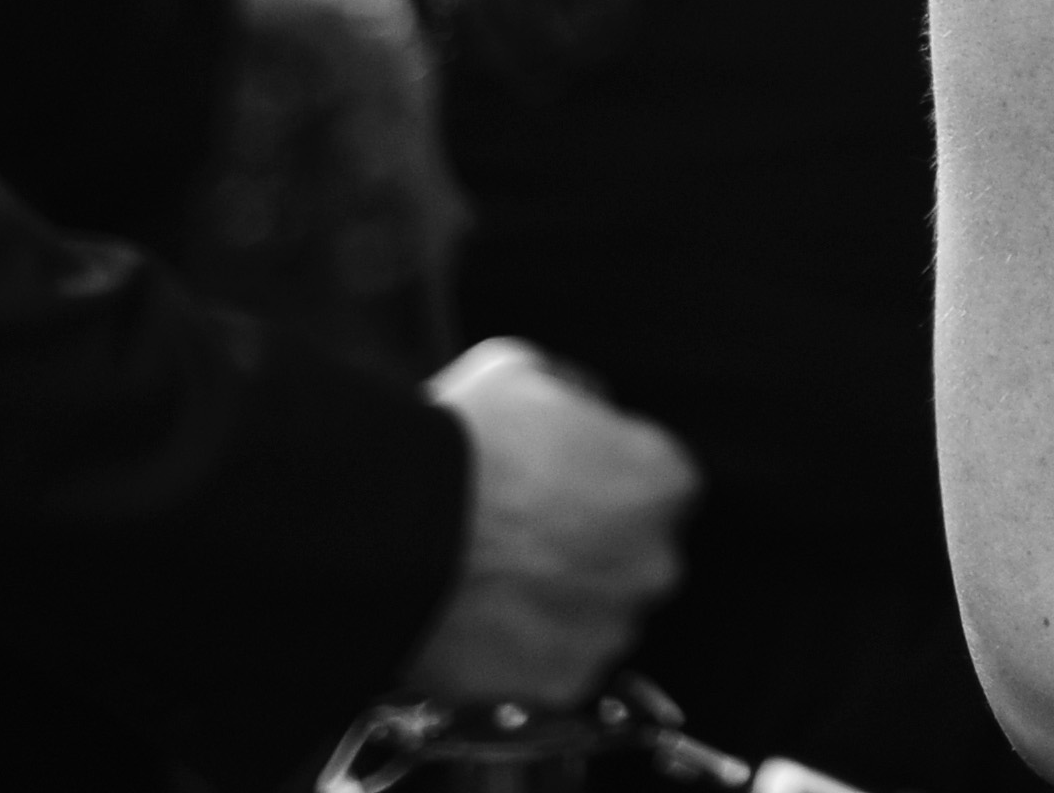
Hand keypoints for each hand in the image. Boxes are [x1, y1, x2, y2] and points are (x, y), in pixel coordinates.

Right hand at [407, 339, 698, 704]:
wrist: (391, 536)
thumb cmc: (459, 447)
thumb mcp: (521, 370)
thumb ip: (572, 394)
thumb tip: (581, 408)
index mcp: (663, 480)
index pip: (656, 485)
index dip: (603, 483)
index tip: (558, 487)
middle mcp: (656, 561)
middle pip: (632, 557)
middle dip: (588, 549)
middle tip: (520, 539)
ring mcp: (612, 628)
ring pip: (596, 616)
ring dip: (559, 604)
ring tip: (490, 582)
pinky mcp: (564, 683)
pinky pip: (554, 667)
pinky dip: (525, 653)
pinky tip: (481, 622)